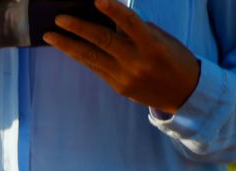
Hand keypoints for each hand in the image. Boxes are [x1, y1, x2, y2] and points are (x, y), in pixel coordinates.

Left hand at [43, 0, 200, 114]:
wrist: (185, 94)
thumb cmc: (174, 58)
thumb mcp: (162, 40)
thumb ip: (135, 30)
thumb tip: (107, 19)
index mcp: (153, 46)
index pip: (130, 24)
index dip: (113, 11)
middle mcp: (137, 63)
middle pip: (103, 42)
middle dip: (78, 29)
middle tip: (59, 18)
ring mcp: (125, 77)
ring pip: (91, 58)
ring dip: (68, 46)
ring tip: (50, 35)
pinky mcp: (118, 87)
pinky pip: (96, 67)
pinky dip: (81, 55)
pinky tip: (68, 47)